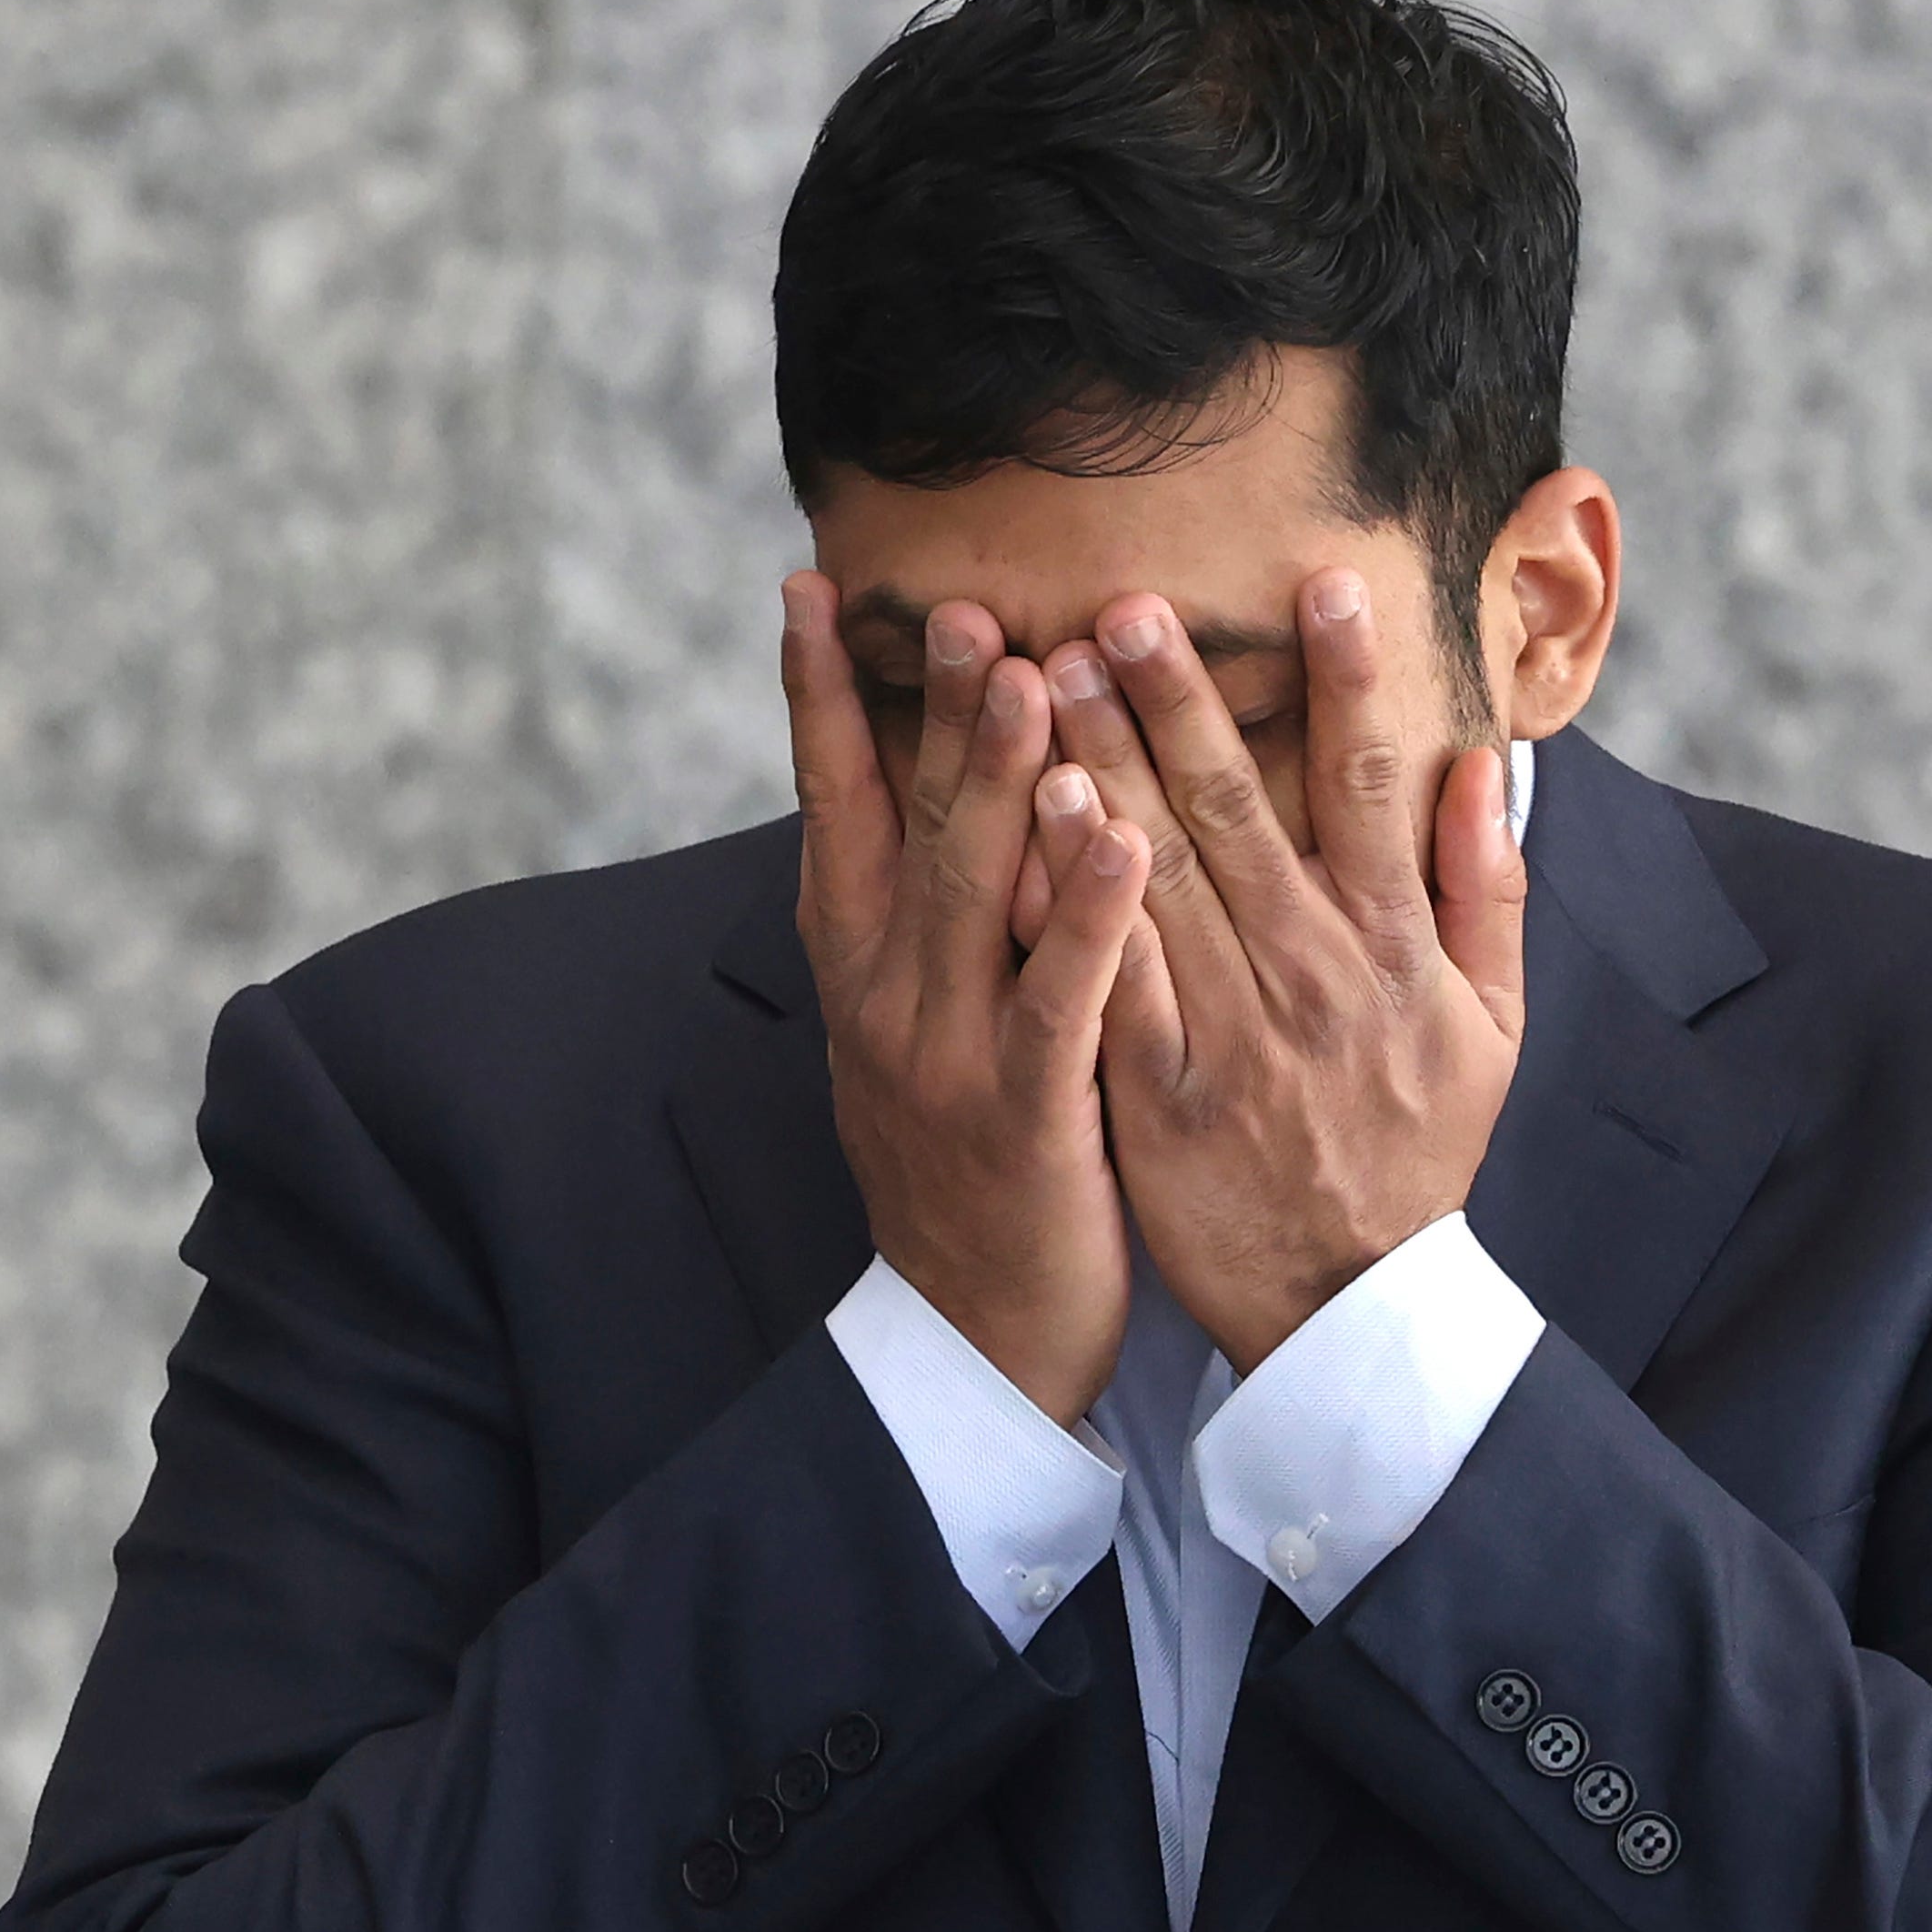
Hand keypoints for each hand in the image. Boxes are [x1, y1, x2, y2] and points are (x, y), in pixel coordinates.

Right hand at [784, 575, 1152, 1423]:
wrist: (974, 1338)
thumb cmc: (970, 1173)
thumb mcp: (920, 1039)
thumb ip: (927, 927)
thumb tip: (936, 802)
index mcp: (860, 974)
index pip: (833, 811)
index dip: (820, 702)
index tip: (809, 593)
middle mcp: (887, 1000)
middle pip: (907, 826)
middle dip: (932, 706)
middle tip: (961, 600)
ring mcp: (947, 1056)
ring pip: (971, 894)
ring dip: (1002, 780)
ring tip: (1034, 672)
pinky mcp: (1024, 1114)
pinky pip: (1059, 997)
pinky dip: (1085, 914)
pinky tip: (1122, 838)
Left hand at [1043, 569, 1525, 1371]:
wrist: (1350, 1305)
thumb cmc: (1418, 1154)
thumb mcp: (1493, 1031)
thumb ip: (1487, 896)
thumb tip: (1487, 768)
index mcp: (1392, 955)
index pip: (1369, 789)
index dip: (1346, 683)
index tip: (1322, 583)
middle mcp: (1312, 981)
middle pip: (1241, 813)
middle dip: (1182, 698)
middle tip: (1125, 601)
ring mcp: (1230, 1038)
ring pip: (1161, 878)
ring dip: (1107, 765)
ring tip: (1055, 670)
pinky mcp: (1157, 1096)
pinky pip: (1109, 979)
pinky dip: (1075, 897)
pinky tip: (1038, 816)